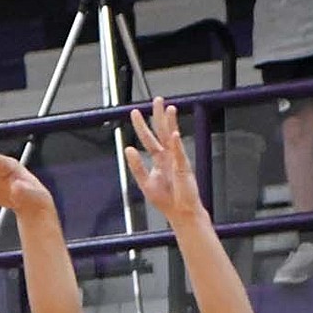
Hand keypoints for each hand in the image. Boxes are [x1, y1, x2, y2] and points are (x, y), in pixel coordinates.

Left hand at [124, 96, 203, 224]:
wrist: (182, 212)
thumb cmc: (166, 199)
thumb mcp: (145, 183)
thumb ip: (136, 167)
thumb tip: (127, 149)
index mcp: (159, 159)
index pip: (149, 139)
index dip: (141, 126)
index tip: (134, 112)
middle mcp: (169, 156)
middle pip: (163, 132)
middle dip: (159, 116)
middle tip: (157, 99)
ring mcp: (177, 161)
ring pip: (173, 138)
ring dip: (171, 123)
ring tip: (169, 109)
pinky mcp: (184, 169)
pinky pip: (180, 155)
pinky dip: (176, 145)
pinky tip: (173, 135)